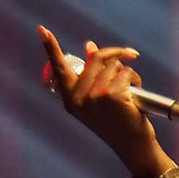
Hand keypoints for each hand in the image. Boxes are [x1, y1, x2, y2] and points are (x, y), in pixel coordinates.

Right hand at [38, 25, 157, 168]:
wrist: (133, 147)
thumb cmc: (117, 123)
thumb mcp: (98, 100)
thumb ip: (92, 77)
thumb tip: (91, 47)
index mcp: (70, 98)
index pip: (58, 68)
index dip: (51, 48)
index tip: (42, 29)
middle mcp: (79, 97)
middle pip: (96, 57)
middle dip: (116, 54)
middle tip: (130, 55)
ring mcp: (94, 96)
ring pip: (114, 65)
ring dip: (128, 73)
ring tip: (132, 89)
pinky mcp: (111, 95)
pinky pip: (126, 72)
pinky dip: (135, 79)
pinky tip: (136, 93)